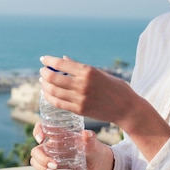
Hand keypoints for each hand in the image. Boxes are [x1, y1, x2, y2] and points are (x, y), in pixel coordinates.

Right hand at [30, 122, 113, 169]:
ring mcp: (50, 159)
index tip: (41, 139)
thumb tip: (86, 134)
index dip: (37, 131)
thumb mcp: (92, 143)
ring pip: (36, 162)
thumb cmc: (93, 148)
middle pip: (36, 150)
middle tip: (54, 165)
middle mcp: (52, 146)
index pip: (42, 128)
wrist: (97, 163)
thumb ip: (90, 138)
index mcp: (59, 135)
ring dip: (41, 168)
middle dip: (41, 159)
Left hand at [39, 55, 169, 161]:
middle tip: (42, 71)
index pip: (61, 64)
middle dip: (45, 73)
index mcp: (89, 71)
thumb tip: (63, 59)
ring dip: (45, 85)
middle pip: (54, 78)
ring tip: (43, 81)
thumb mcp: (100, 73)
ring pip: (54, 91)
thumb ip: (80, 67)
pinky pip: (59, 103)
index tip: (43, 59)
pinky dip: (50, 97)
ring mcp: (80, 99)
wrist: (126, 108)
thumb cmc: (115, 87)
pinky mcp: (79, 110)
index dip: (49, 61)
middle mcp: (83, 85)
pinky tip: (48, 93)